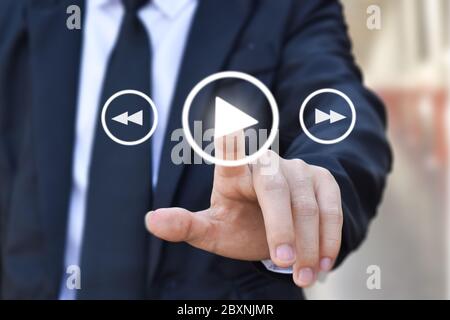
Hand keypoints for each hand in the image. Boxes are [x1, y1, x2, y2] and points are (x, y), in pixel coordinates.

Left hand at [145, 131, 342, 286]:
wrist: (279, 229)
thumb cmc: (240, 226)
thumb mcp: (213, 231)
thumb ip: (186, 226)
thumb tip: (150, 221)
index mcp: (232, 171)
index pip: (229, 153)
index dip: (230, 141)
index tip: (228, 126)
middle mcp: (266, 164)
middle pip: (274, 188)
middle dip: (281, 226)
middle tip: (284, 261)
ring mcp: (297, 170)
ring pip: (306, 202)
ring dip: (309, 242)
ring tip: (303, 276)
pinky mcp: (322, 180)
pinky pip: (331, 207)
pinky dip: (330, 237)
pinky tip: (323, 262)